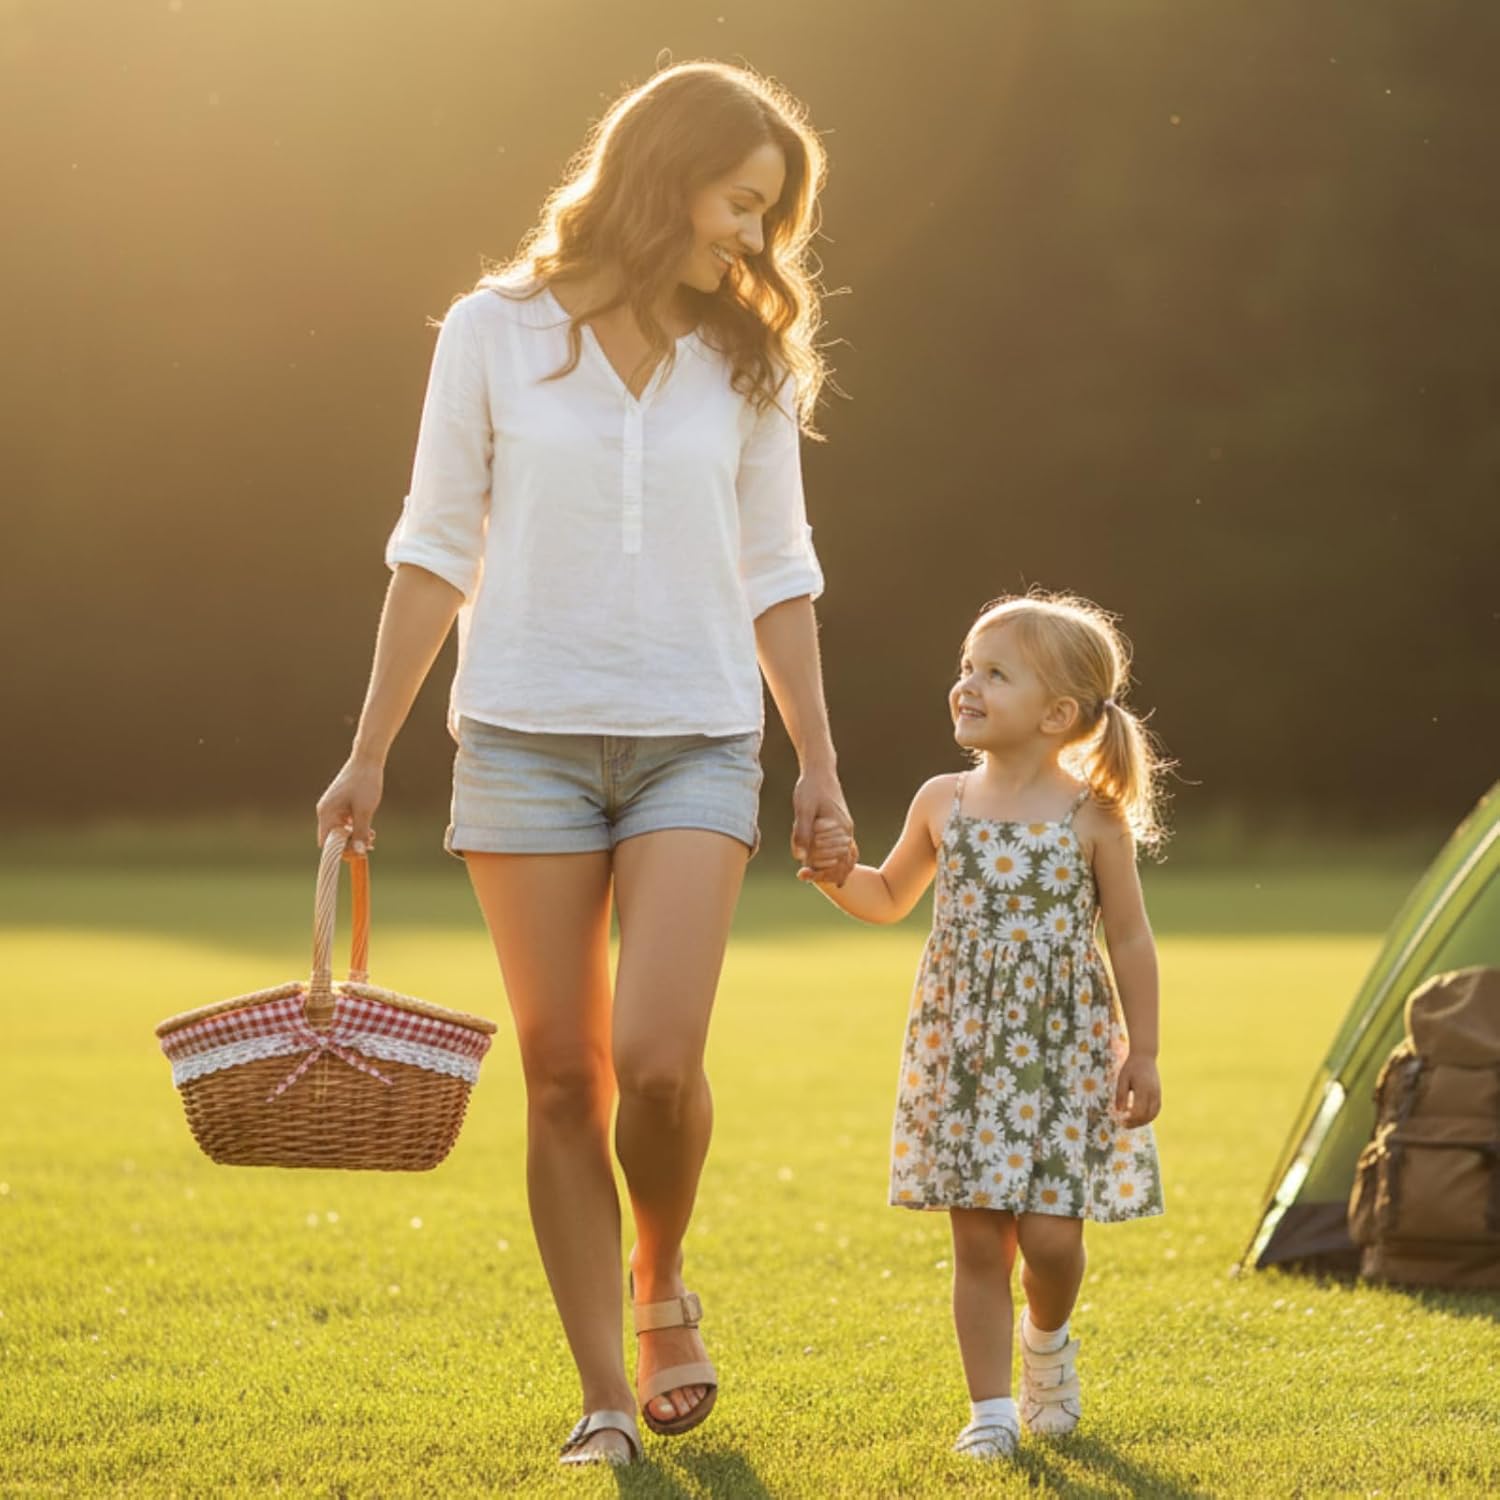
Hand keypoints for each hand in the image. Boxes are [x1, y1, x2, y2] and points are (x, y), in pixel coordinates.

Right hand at [315, 755, 384, 857]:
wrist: (368, 758)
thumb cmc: (365, 782)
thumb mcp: (365, 810)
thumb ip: (361, 832)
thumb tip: (359, 853)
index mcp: (326, 813)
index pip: (326, 842)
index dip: (341, 851)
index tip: (359, 853)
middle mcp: (326, 811)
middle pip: (334, 838)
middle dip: (351, 844)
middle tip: (370, 846)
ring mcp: (333, 807)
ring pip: (341, 830)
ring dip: (355, 836)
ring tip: (373, 837)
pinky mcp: (341, 803)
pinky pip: (345, 822)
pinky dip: (356, 827)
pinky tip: (370, 829)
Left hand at [791, 766, 855, 886]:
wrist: (820, 770)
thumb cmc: (810, 787)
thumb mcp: (803, 808)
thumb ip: (801, 832)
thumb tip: (800, 857)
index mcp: (840, 828)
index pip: (835, 860)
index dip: (818, 870)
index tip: (802, 874)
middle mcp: (847, 831)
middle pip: (842, 863)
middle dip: (825, 873)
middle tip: (804, 876)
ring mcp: (846, 829)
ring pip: (847, 858)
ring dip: (834, 870)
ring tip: (822, 880)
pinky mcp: (841, 826)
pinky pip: (846, 850)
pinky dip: (840, 862)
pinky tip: (832, 870)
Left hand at [1113, 1052, 1160, 1128]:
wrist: (1145, 1057)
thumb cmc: (1131, 1067)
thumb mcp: (1122, 1079)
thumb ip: (1121, 1095)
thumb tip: (1119, 1111)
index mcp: (1143, 1089)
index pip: (1138, 1111)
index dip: (1130, 1119)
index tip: (1121, 1121)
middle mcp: (1153, 1093)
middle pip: (1146, 1116)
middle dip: (1135, 1123)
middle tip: (1124, 1125)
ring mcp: (1157, 1094)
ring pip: (1153, 1114)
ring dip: (1143, 1121)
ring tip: (1131, 1123)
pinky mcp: (1159, 1094)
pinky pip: (1156, 1110)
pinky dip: (1149, 1116)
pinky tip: (1139, 1117)